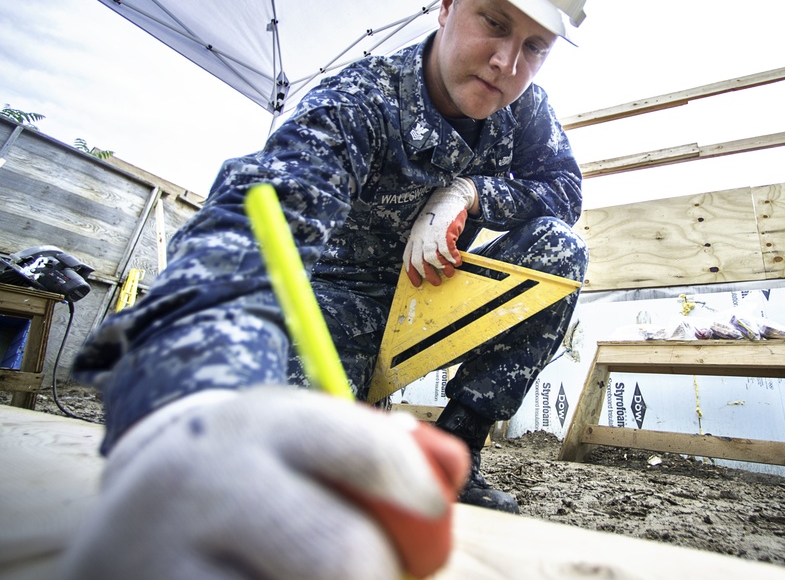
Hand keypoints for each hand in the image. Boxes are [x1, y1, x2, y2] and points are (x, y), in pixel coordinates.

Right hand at [60, 387, 468, 579]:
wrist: (132, 511)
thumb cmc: (253, 477)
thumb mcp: (298, 439)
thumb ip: (371, 455)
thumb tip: (444, 483)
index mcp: (265, 427)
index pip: (365, 452)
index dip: (419, 490)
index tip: (435, 513)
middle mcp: (213, 488)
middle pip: (344, 556)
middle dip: (379, 573)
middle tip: (378, 571)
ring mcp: (168, 560)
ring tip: (299, 571)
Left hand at [403, 178, 476, 286]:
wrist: (450, 196)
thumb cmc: (439, 215)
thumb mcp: (426, 228)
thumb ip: (425, 243)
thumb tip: (430, 263)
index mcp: (414, 236)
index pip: (408, 258)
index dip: (412, 273)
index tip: (417, 283)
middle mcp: (421, 236)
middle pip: (419, 260)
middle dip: (428, 274)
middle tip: (436, 282)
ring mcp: (432, 233)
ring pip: (432, 257)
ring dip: (442, 268)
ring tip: (449, 272)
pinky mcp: (445, 231)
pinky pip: (447, 250)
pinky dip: (452, 258)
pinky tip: (457, 261)